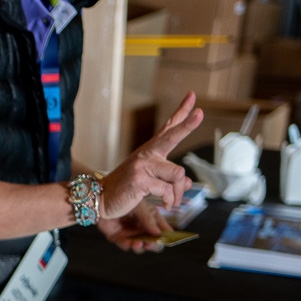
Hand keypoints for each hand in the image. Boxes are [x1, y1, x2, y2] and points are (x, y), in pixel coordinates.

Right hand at [98, 92, 203, 218]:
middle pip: (171, 136)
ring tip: (172, 202)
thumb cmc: (125, 189)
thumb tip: (188, 184)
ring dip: (178, 192)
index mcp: (150, 152)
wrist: (100, 198)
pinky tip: (165, 204)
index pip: (168, 128)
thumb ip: (169, 180)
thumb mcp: (149, 181)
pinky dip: (169, 200)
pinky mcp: (140, 180)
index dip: (181, 113)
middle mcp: (147, 154)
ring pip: (177, 173)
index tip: (192, 96)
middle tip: (200, 114)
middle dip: (187, 125)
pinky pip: (166, 189)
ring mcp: (142, 166)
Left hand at [99, 203, 168, 253]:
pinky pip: (126, 245)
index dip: (167, 236)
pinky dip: (129, 245)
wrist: (103, 199)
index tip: (169, 240)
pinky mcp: (120, 238)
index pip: (163, 230)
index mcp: (151, 219)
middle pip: (154, 242)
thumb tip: (159, 234)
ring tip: (140, 243)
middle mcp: (143, 228)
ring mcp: (132, 234)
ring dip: (141, 246)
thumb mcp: (141, 207)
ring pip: (141, 246)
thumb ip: (149, 220)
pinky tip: (131, 243)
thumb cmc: (123, 197)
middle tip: (153, 243)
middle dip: (155, 245)